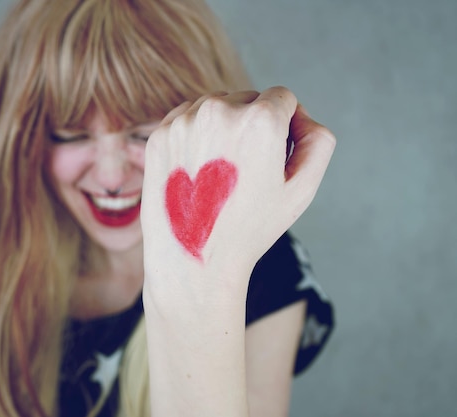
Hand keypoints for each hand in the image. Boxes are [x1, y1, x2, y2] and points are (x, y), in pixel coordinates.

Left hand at [140, 87, 334, 307]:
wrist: (194, 259)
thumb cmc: (250, 228)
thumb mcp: (302, 189)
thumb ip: (318, 140)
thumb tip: (301, 115)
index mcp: (260, 120)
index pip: (282, 98)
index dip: (285, 125)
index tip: (274, 155)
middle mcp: (219, 111)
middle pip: (247, 99)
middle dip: (252, 126)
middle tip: (245, 172)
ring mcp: (184, 122)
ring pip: (215, 108)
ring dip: (222, 129)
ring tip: (219, 176)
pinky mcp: (159, 136)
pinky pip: (186, 120)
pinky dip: (195, 137)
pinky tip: (198, 172)